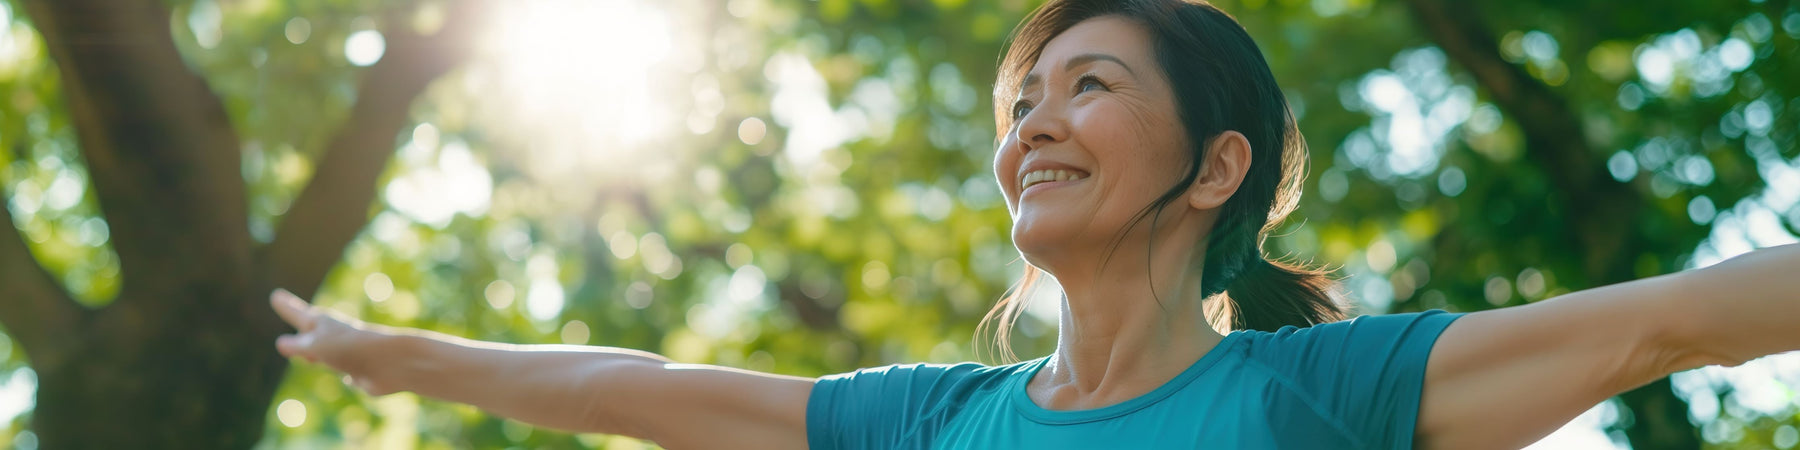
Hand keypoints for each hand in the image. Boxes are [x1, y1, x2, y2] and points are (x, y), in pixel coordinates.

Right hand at [271, 289, 397, 394]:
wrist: (390, 364)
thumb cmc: (350, 349)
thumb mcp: (315, 346)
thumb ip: (297, 346)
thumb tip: (281, 344)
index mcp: (323, 324)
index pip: (297, 313)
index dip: (286, 306)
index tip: (276, 295)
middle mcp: (334, 336)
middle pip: (312, 332)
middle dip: (303, 328)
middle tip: (297, 318)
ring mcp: (347, 353)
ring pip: (327, 353)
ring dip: (319, 354)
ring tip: (311, 356)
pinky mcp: (359, 370)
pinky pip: (345, 371)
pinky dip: (344, 373)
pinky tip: (349, 377)